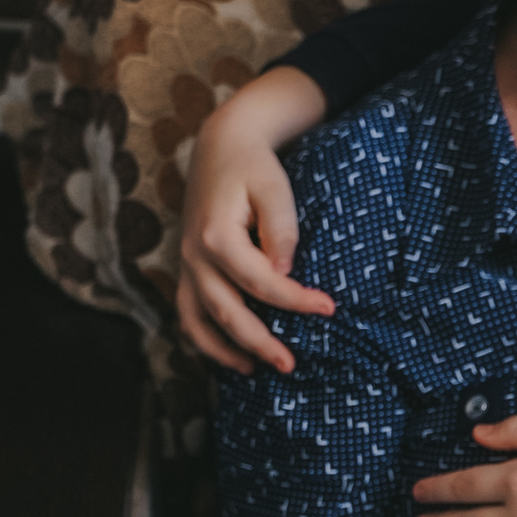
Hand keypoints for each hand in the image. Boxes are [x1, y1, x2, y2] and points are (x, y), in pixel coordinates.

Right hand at [178, 66, 335, 373]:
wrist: (222, 146)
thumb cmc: (254, 168)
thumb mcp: (275, 189)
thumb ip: (281, 231)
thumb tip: (284, 274)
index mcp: (217, 236)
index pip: (261, 282)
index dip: (297, 300)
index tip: (330, 309)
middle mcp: (194, 256)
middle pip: (227, 311)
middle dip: (259, 342)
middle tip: (292, 365)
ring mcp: (186, 265)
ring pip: (198, 321)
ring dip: (226, 350)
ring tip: (258, 370)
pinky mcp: (188, 269)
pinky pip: (189, 314)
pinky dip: (206, 339)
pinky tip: (234, 356)